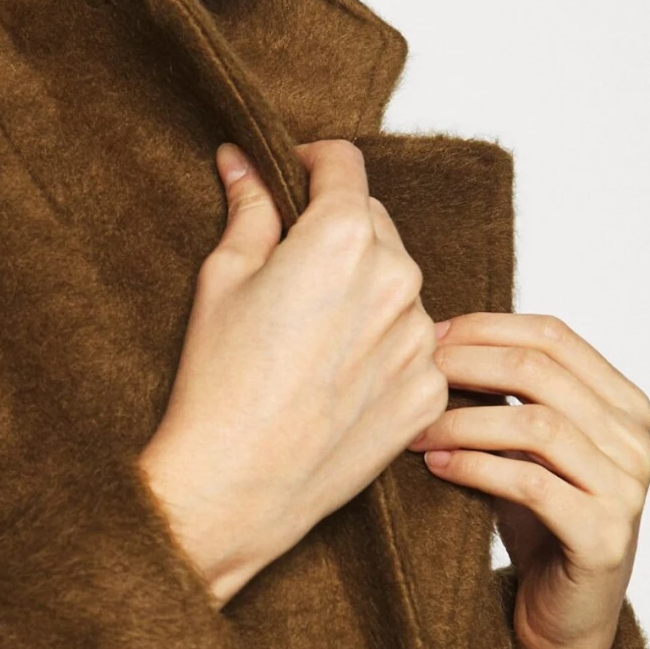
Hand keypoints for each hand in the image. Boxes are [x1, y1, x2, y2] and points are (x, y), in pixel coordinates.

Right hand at [138, 139, 448, 606]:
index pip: (344, 164)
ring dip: (364, 289)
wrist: (237, 487)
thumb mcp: (221, 279)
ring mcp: (420, 337)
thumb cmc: (219, 384)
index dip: (311, 163)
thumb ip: (248, 211)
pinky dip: (381, 347)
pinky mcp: (429, 388)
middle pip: (374, 222)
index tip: (294, 177)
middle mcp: (397, 278)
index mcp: (341, 237)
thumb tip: (243, 161)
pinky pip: (411, 344)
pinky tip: (333, 376)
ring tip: (309, 335)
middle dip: (336, 230)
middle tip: (289, 269)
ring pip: (397, 284)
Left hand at [410, 314, 649, 648]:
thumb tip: (437, 335)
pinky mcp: (604, 537)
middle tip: (411, 375)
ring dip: (462, 419)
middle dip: (465, 365)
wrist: (561, 618)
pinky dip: (476, 467)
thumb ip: (510, 393)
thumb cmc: (539, 521)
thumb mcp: (527, 446)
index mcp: (626, 405)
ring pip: (535, 425)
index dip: (485, 327)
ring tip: (414, 429)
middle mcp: (637, 441)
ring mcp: (627, 490)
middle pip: (541, 372)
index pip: (554, 335)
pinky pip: (531, 483)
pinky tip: (436, 465)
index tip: (428, 337)